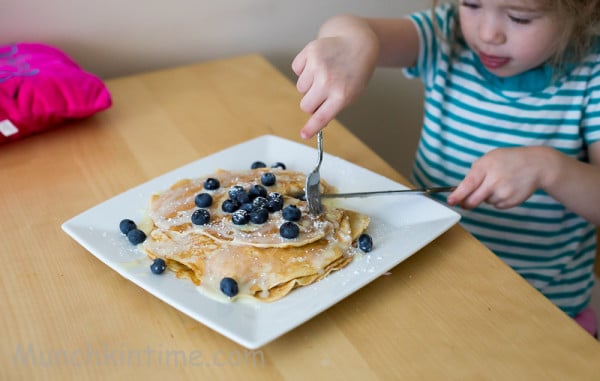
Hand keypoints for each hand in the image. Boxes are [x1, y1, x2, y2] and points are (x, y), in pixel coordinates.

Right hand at [292, 20, 377, 138]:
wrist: (358, 42)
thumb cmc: (355, 71)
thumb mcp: (352, 93)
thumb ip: (334, 108)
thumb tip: (315, 123)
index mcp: (342, 95)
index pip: (321, 117)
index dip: (311, 128)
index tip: (304, 135)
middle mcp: (328, 81)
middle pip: (306, 105)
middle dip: (311, 103)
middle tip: (322, 93)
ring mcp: (318, 66)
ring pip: (300, 88)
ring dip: (309, 84)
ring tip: (323, 74)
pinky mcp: (309, 52)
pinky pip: (296, 69)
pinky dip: (304, 68)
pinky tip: (317, 63)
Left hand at [447, 147, 551, 208]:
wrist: (537, 165)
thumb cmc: (510, 160)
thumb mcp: (490, 157)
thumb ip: (475, 171)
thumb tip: (462, 188)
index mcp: (485, 167)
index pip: (467, 185)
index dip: (457, 196)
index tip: (450, 201)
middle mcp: (494, 181)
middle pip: (472, 200)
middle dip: (466, 203)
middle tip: (464, 202)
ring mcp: (503, 193)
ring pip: (484, 202)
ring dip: (486, 197)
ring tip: (499, 183)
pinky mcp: (511, 201)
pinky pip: (496, 205)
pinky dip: (497, 199)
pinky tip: (506, 189)